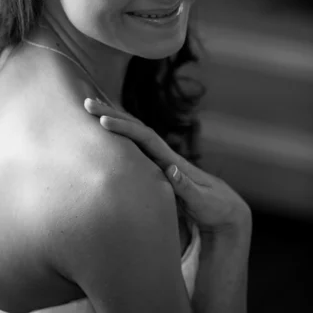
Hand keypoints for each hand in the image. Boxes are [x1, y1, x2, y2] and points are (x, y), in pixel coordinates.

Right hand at [84, 98, 250, 237]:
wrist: (226, 209)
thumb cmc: (215, 207)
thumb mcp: (203, 201)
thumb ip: (187, 187)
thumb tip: (170, 170)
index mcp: (172, 160)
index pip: (145, 138)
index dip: (125, 128)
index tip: (103, 120)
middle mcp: (164, 156)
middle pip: (136, 129)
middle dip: (112, 114)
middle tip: (87, 103)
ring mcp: (160, 160)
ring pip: (134, 135)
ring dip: (114, 120)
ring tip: (91, 107)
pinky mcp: (156, 168)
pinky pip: (135, 147)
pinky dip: (120, 135)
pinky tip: (106, 131)